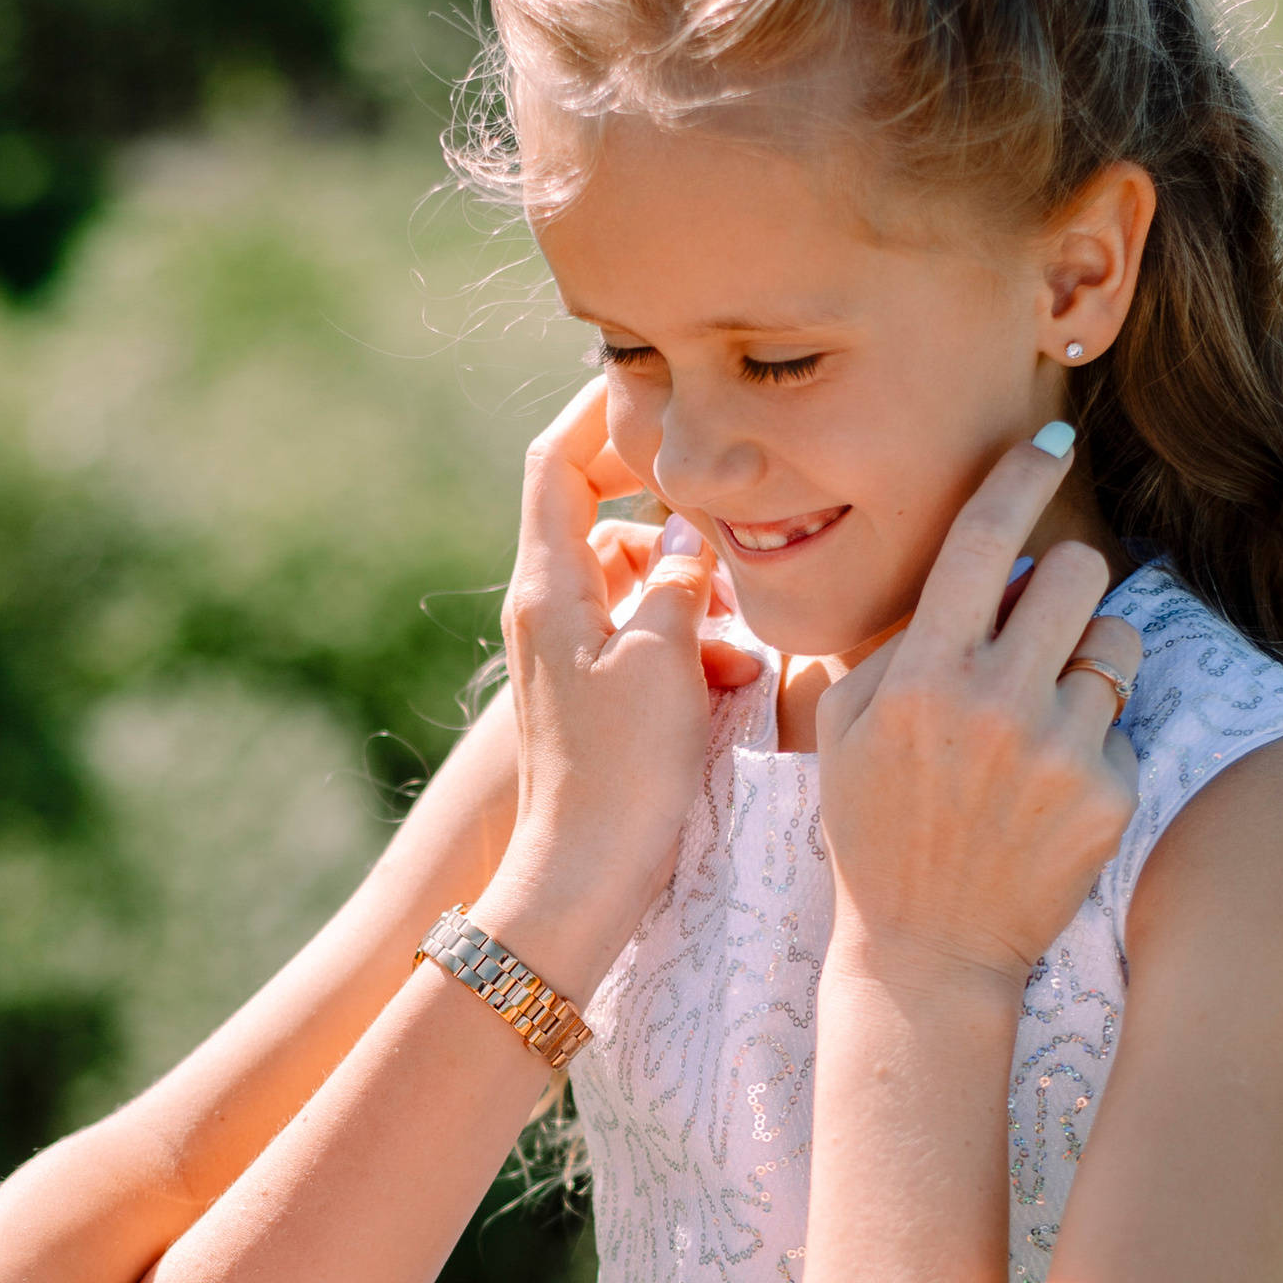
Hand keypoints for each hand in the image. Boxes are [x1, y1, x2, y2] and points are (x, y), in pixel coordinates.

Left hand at [481, 381, 760, 998]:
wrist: (583, 883)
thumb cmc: (621, 775)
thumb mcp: (663, 660)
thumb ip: (674, 579)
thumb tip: (681, 534)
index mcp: (548, 586)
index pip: (557, 460)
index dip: (606, 416)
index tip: (666, 399)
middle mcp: (545, 610)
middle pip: (602, 517)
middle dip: (672, 520)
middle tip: (731, 532)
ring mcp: (566, 653)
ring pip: (633, 582)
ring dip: (691, 594)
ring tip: (736, 641)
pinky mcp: (591, 694)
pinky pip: (642, 637)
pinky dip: (686, 644)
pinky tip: (731, 681)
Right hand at [815, 438, 1140, 989]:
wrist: (926, 952)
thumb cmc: (876, 826)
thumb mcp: (847, 725)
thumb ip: (905, 640)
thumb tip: (986, 573)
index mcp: (924, 676)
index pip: (985, 541)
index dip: (1024, 476)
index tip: (1054, 439)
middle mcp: (996, 703)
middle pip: (1078, 573)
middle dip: (1067, 584)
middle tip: (1042, 624)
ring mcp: (1060, 751)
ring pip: (1117, 640)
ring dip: (1091, 658)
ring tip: (1045, 718)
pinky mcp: (1108, 794)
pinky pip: (1123, 722)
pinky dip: (1096, 742)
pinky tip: (1051, 792)